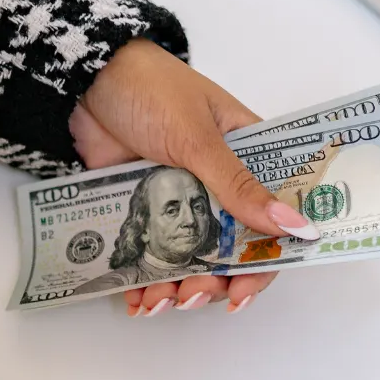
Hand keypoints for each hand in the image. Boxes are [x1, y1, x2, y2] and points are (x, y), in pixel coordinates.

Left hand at [72, 39, 317, 315]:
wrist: (84, 78)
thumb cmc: (149, 88)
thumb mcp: (198, 139)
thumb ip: (239, 187)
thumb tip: (295, 226)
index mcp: (246, 155)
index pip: (273, 215)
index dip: (266, 258)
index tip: (245, 289)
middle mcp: (217, 182)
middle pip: (229, 249)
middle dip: (215, 281)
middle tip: (194, 296)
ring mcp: (178, 199)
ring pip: (189, 259)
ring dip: (180, 288)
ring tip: (160, 302)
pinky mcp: (143, 208)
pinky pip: (151, 254)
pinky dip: (146, 282)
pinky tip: (138, 301)